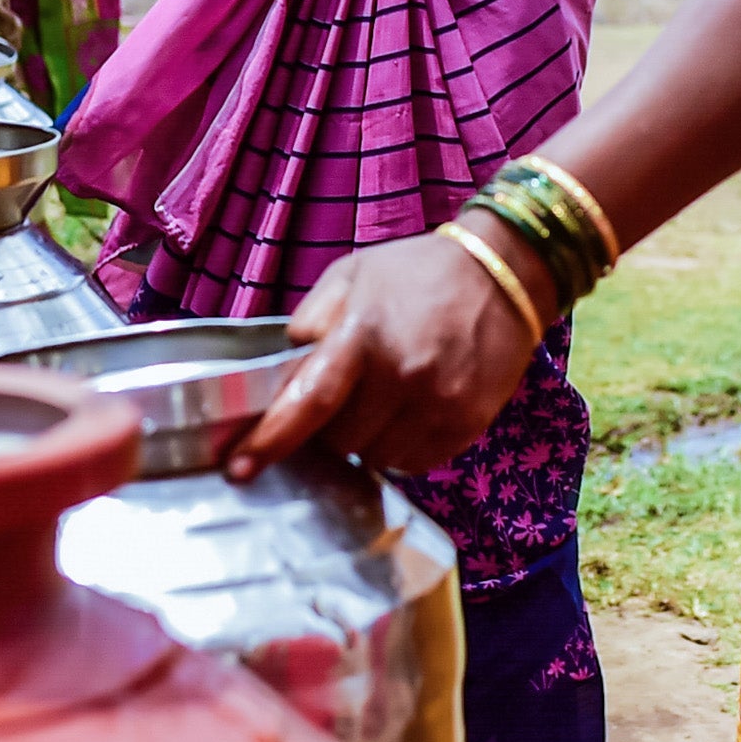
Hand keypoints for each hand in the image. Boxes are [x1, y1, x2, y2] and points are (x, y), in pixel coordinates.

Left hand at [225, 219, 541, 478]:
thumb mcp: (350, 276)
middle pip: (339, 441)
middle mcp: (403, 375)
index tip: (239, 467)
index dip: (270, 440)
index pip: (309, 401)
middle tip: (345, 396)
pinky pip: (415, 463)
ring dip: (367, 439)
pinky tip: (411, 409)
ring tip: (384, 398)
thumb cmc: (415, 274)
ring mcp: (439, 405)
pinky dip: (401, 446)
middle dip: (330, 427)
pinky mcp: (467, 425)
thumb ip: (309, 325)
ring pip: (376, 459)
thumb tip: (280, 380)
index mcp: (363, 335)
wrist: (502, 275)